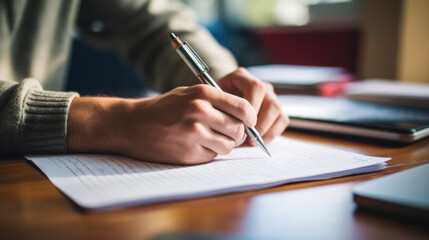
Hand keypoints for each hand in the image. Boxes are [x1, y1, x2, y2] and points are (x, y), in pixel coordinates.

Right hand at [67, 85, 256, 164]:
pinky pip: (213, 156)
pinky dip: (209, 153)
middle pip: (239, 129)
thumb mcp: (188, 93)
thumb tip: (245, 114)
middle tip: (228, 133)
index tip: (248, 122)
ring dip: (224, 145)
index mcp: (203, 93)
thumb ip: (216, 100)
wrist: (131, 124)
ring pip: (229, 145)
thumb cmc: (162, 108)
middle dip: (238, 134)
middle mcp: (200, 111)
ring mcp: (193, 133)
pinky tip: (195, 145)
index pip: (243, 107)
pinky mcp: (188, 153)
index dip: (250, 118)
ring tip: (210, 139)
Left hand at [217, 68, 288, 144]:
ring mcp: (270, 95)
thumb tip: (238, 127)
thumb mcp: (213, 102)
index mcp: (242, 77)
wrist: (218, 103)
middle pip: (271, 102)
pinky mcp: (276, 108)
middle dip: (260, 124)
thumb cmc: (214, 103)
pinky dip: (272, 134)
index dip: (251, 108)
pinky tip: (258, 141)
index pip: (256, 88)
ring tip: (251, 142)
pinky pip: (282, 121)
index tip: (243, 125)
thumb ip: (222, 109)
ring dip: (266, 131)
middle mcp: (260, 84)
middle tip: (248, 138)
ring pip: (278, 112)